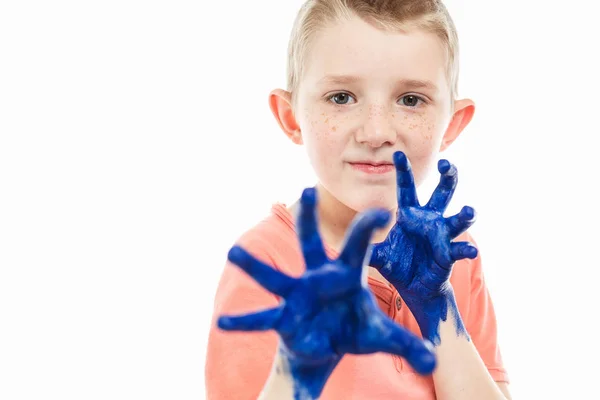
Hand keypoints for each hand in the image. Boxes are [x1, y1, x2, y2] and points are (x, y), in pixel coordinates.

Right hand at [218, 187, 435, 398]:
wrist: (328, 346)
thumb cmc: (353, 329)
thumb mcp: (381, 336)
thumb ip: (405, 343)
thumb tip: (434, 364)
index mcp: (346, 274)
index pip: (360, 245)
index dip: (370, 227)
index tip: (383, 210)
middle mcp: (318, 277)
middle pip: (312, 243)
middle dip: (308, 217)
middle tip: (306, 189)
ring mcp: (298, 295)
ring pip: (275, 276)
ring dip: (255, 266)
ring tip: (233, 252)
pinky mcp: (284, 318)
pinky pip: (262, 318)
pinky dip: (245, 322)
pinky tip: (224, 323)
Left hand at [370, 151, 476, 343]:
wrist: (414, 288)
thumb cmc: (397, 264)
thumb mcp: (377, 253)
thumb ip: (364, 244)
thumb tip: (341, 238)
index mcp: (410, 214)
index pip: (407, 187)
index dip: (403, 171)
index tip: (397, 153)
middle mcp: (429, 220)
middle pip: (441, 192)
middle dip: (447, 177)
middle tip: (447, 164)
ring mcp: (441, 236)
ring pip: (456, 219)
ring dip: (464, 215)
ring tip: (469, 210)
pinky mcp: (448, 255)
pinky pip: (459, 249)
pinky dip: (466, 250)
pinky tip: (471, 251)